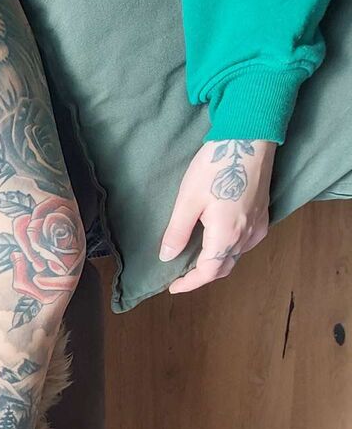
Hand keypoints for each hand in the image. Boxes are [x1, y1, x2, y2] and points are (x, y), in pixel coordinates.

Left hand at [159, 139, 275, 293]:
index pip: (208, 272)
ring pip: (236, 256)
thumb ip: (177, 232)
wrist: (249, 141)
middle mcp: (246, 236)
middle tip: (182, 276)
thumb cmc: (216, 167)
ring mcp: (257, 226)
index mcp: (226, 235)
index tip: (173, 287)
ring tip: (196, 259)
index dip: (190, 283)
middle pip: (224, 267)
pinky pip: (246, 243)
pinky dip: (230, 249)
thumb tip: (167, 257)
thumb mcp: (188, 200)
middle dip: (202, 275)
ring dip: (217, 262)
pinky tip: (218, 240)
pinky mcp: (263, 215)